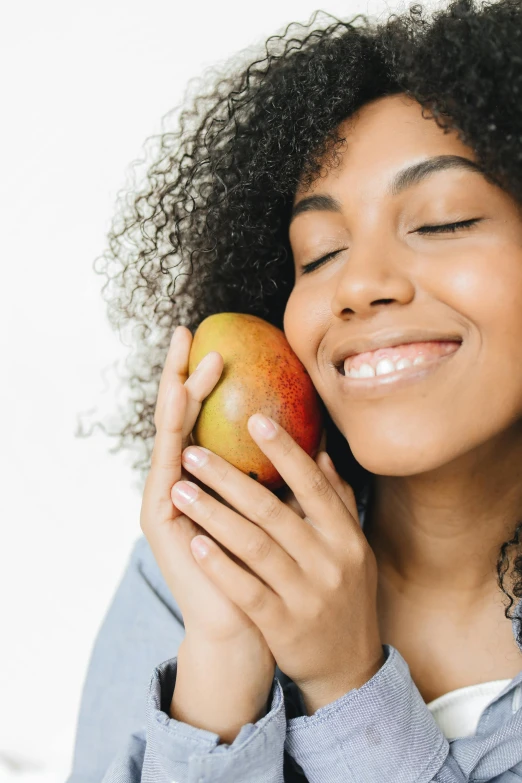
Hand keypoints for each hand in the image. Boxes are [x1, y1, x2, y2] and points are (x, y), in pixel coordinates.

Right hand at [140, 326, 274, 688]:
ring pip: (168, 434)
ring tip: (191, 362)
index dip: (205, 378)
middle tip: (189, 333)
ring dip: (178, 395)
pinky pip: (165, 470)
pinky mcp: (159, 520)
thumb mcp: (284, 515)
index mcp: (206, 478)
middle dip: (182, 371)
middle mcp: (180, 481)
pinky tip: (180, 406)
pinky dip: (174, 438)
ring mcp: (165, 498)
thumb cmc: (268, 570)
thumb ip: (289, 479)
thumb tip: (323, 444)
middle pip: (179, 415)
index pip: (203, 416)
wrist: (245, 626)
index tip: (220, 338)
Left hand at [172, 413, 384, 715]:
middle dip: (228, 478)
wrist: (348, 667)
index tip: (254, 420)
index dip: (284, 451)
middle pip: (272, 511)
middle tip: (193, 451)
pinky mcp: (284, 626)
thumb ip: (337, 502)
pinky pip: (247, 590)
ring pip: (254, 547)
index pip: (312, 485)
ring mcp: (307, 595)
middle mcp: (330, 562)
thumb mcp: (352, 548)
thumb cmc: (343, 595)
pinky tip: (194, 543)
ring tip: (179, 489)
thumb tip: (322, 453)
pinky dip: (220, 565)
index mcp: (345, 536)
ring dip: (213, 514)